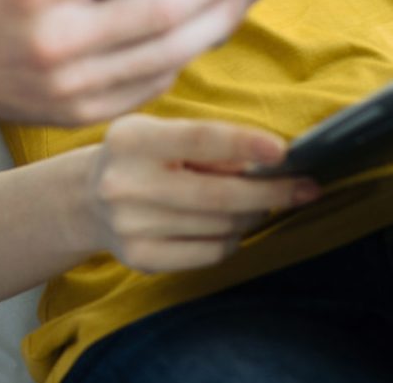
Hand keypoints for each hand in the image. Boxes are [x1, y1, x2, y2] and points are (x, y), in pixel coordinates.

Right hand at [82, 115, 317, 271]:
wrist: (87, 200)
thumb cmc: (141, 157)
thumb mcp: (162, 133)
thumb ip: (208, 144)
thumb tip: (269, 163)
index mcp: (131, 139)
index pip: (197, 139)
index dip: (242, 144)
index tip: (283, 150)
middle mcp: (125, 184)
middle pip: (217, 195)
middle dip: (271, 192)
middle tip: (305, 187)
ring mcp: (130, 227)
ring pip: (220, 226)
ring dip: (250, 214)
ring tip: (255, 202)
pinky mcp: (140, 259)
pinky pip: (209, 253)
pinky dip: (230, 239)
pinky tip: (226, 226)